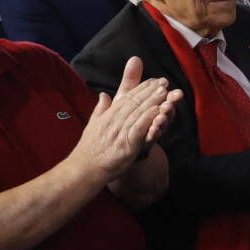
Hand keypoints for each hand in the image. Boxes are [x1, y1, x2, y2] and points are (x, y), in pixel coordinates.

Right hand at [70, 57, 180, 181]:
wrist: (85, 169)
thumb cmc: (90, 148)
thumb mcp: (94, 124)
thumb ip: (101, 109)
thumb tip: (104, 94)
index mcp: (108, 115)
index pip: (126, 98)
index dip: (141, 88)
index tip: (154, 80)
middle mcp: (113, 121)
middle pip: (134, 102)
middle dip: (149, 91)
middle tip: (164, 82)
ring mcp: (119, 132)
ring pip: (137, 113)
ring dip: (152, 102)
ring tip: (164, 92)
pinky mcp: (125, 145)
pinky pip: (138, 129)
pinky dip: (147, 119)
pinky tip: (157, 112)